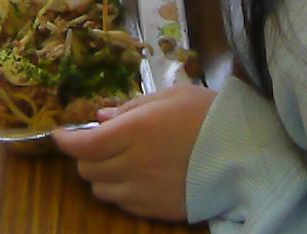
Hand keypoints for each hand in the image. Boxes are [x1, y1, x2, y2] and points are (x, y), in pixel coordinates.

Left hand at [52, 84, 217, 222]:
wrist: (245, 151)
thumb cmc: (207, 114)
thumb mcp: (168, 97)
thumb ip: (129, 108)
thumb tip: (100, 117)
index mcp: (135, 131)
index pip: (84, 145)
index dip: (66, 141)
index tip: (61, 134)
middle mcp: (134, 164)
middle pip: (88, 169)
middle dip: (85, 155)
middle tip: (96, 143)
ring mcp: (145, 191)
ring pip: (101, 190)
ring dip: (101, 175)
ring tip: (116, 161)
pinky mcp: (158, 209)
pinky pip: (123, 205)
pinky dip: (120, 192)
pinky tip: (135, 178)